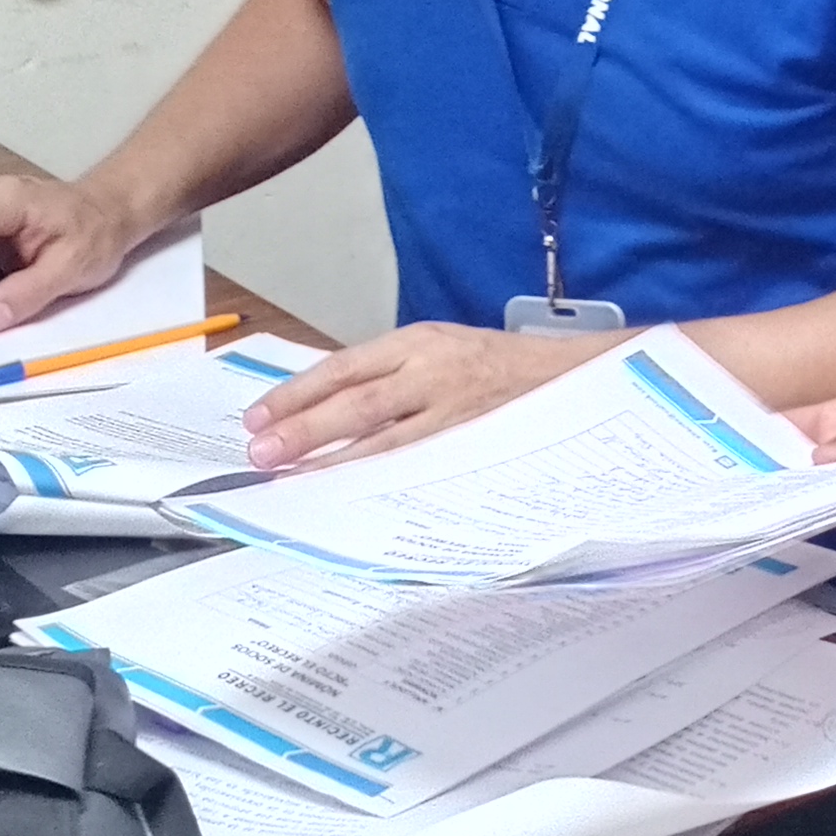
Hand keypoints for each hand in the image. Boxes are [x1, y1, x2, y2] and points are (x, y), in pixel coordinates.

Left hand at [241, 321, 602, 468]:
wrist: (577, 377)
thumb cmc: (504, 368)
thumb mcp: (443, 353)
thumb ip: (392, 378)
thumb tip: (327, 413)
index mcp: (420, 341)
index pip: (344, 367)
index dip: (297, 393)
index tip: (258, 418)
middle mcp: (434, 371)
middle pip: (354, 403)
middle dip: (301, 429)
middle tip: (260, 453)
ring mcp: (455, 411)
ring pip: (381, 440)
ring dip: (330, 461)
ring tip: (290, 476)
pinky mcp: (474, 444)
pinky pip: (417, 466)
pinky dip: (379, 480)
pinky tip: (351, 494)